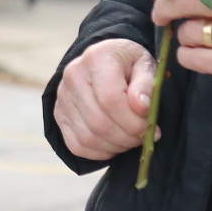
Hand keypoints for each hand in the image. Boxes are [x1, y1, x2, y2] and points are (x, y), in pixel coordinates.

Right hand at [52, 38, 157, 160]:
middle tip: (144, 136)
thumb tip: (142, 107)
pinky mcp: (59, 114)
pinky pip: (77, 145)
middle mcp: (74, 75)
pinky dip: (99, 152)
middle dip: (127, 137)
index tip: (152, 127)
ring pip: (88, 138)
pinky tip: (115, 143)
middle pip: (99, 122)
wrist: (103, 61)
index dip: (134, 121)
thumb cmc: (128, 64)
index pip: (111, 100)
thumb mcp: (144, 64)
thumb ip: (146, 84)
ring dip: (115, 146)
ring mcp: (63, 97)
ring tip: (131, 139)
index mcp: (97, 58)